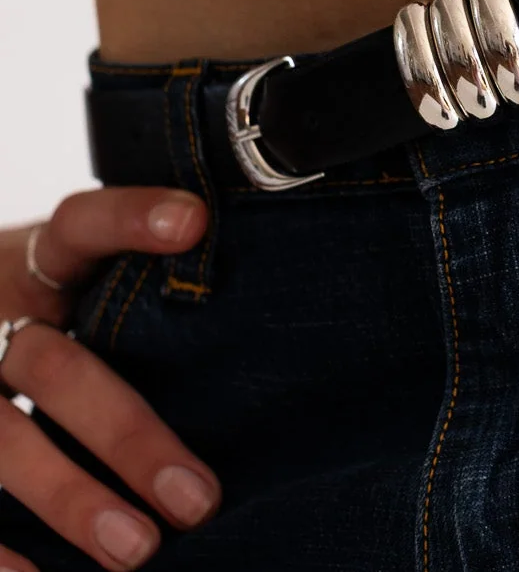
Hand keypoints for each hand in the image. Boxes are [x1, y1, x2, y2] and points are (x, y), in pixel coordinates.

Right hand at [0, 190, 220, 571]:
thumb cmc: (55, 307)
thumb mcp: (81, 276)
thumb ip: (141, 286)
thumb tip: (255, 293)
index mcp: (35, 263)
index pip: (81, 224)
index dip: (131, 218)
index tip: (195, 221)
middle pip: (57, 369)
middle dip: (127, 435)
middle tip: (197, 497)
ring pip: (4, 442)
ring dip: (70, 500)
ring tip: (138, 551)